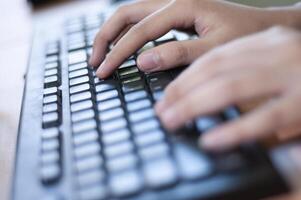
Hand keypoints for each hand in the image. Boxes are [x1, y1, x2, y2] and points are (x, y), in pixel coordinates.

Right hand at [89, 0, 296, 77]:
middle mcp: (173, 1)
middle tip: (94, 62)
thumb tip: (143, 62)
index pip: (139, 31)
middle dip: (106, 38)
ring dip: (113, 34)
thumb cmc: (244, 36)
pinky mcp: (175, 16)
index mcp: (181, 6)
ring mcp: (173, 7)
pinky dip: (127, 35)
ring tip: (101, 56)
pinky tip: (123, 48)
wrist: (262, 27)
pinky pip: (143, 21)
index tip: (103, 71)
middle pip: (126, 14)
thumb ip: (179, 54)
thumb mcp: (214, 49)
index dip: (118, 52)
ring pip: (132, 15)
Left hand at [155, 26, 300, 150]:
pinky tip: (210, 140)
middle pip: (214, 70)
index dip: (184, 78)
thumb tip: (205, 91)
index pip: (213, 58)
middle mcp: (277, 52)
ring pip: (230, 88)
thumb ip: (245, 72)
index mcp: (267, 42)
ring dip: (194, 107)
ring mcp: (293, 75)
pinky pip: (263, 118)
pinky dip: (233, 130)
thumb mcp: (274, 64)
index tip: (166, 95)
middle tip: (162, 112)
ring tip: (172, 122)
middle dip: (181, 93)